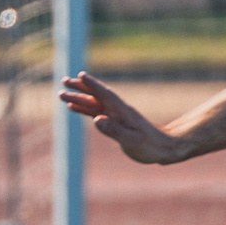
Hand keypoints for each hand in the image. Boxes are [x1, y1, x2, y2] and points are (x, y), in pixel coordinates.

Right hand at [59, 71, 182, 163]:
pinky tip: (73, 107)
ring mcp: (115, 116)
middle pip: (96, 95)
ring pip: (93, 103)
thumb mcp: (131, 140)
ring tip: (62, 94)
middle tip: (64, 81)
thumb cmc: (150, 146)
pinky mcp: (114, 123)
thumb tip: (96, 119)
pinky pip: (95, 113)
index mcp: (122, 112)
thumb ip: (113, 130)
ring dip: (79, 98)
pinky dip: (84, 109)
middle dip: (80, 88)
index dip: (93, 85)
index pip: (105, 94)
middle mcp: (117, 111)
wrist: (163, 148)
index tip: (80, 75)